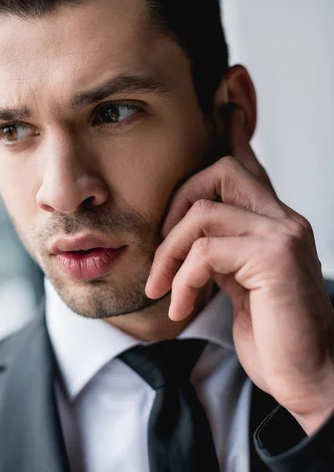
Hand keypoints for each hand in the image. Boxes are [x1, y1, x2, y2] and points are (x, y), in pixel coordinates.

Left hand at [145, 107, 333, 434]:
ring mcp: (283, 236)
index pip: (248, 164)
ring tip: (162, 288)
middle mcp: (284, 219)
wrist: (309, 377)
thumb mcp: (240, 283)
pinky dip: (183, 280)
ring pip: (204, 213)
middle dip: (177, 204)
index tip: (227, 94)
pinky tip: (180, 308)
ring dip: (170, 253)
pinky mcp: (275, 260)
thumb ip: (222, 250)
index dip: (234, 129)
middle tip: (161, 251)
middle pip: (220, 171)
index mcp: (273, 222)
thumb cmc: (273, 333)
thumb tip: (195, 232)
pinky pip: (206, 251)